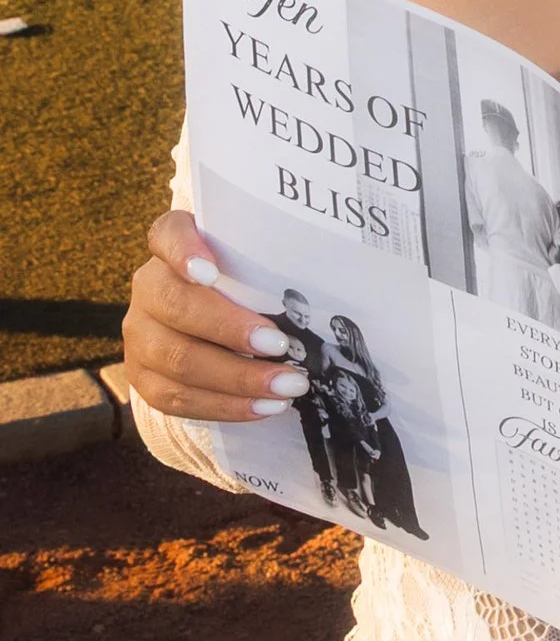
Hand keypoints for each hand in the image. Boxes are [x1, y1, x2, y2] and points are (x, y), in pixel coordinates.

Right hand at [122, 211, 308, 424]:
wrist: (205, 326)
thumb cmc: (244, 285)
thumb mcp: (254, 263)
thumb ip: (271, 261)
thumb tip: (339, 277)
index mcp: (172, 245)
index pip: (169, 233)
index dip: (184, 250)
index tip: (210, 272)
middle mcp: (148, 286)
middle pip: (177, 306)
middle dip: (231, 330)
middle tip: (281, 347)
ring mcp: (139, 333)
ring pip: (178, 359)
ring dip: (237, 378)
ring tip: (288, 387)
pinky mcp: (142, 376)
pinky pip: (176, 398)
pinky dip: (224, 406)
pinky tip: (263, 407)